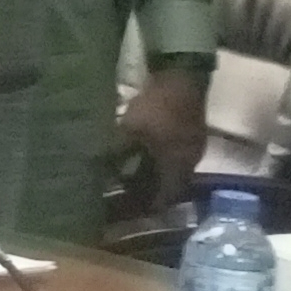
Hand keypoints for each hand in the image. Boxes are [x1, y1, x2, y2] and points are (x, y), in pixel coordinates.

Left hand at [118, 69, 210, 212]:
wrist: (181, 76)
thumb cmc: (158, 108)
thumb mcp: (131, 131)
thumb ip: (117, 152)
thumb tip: (99, 169)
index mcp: (180, 166)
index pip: (165, 198)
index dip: (147, 207)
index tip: (128, 214)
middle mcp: (190, 161)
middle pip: (169, 185)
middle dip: (147, 192)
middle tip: (124, 196)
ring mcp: (191, 145)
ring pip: (171, 170)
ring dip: (152, 175)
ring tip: (128, 178)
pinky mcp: (188, 132)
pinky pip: (171, 155)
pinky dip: (156, 159)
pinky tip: (139, 156)